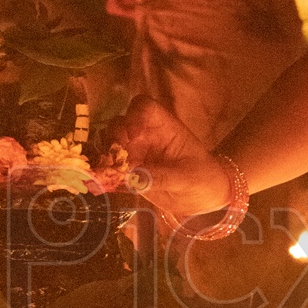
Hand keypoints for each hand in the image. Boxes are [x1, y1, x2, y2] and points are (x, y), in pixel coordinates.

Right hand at [107, 95, 231, 219]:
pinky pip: (110, 166)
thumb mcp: (187, 179)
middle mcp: (146, 136)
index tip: (133, 134)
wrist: (203, 200)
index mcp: (165, 128)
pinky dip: (104, 171)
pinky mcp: (129, 171)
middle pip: (120, 124)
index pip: (145, 107)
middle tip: (115, 157)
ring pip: (110, 143)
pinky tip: (106, 180)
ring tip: (110, 171)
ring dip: (106, 154)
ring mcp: (135, 153)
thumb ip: (162, 178)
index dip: (134, 115)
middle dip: (114, 137)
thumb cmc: (202, 180)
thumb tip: (134, 178)